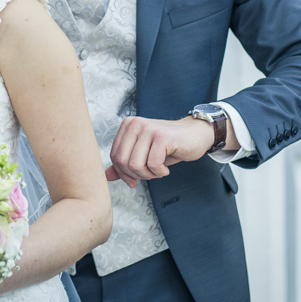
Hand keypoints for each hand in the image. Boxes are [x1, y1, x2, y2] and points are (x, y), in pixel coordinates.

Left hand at [105, 115, 221, 186]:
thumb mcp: (143, 155)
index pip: (114, 156)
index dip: (123, 173)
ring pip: (135, 165)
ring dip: (148, 175)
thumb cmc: (168, 146)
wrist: (195, 135)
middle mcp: (135, 124)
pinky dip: (159, 173)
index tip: (136, 178)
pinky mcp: (162, 137)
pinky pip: (152, 164)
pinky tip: (166, 169)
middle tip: (150, 173)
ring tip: (158, 170)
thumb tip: (105, 176)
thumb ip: (123, 164)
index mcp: (127, 125)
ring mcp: (148, 128)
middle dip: (136, 175)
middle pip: (122, 162)